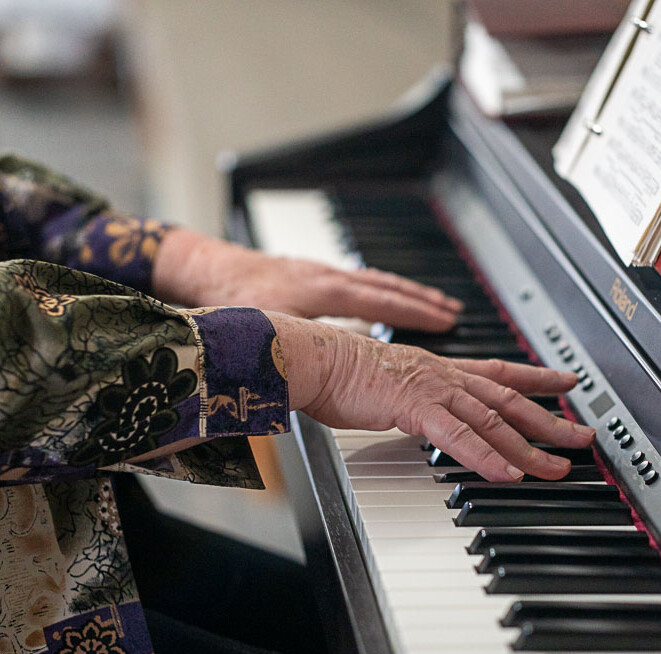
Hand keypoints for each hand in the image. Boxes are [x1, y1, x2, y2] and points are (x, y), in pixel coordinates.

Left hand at [153, 227, 461, 331]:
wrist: (207, 270)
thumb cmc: (234, 300)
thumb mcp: (270, 331)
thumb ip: (301, 350)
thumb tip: (322, 377)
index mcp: (323, 292)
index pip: (381, 302)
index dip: (416, 312)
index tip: (447, 318)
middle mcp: (328, 277)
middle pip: (386, 286)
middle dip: (422, 298)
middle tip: (453, 309)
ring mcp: (321, 272)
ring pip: (375, 280)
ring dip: (406, 291)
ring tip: (433, 302)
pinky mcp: (312, 273)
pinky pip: (359, 279)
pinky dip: (381, 288)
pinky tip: (386, 298)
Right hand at [268, 312, 594, 481]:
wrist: (315, 358)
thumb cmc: (341, 372)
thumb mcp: (389, 381)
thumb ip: (412, 396)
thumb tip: (420, 410)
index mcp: (439, 368)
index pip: (499, 371)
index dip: (537, 376)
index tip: (566, 380)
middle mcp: (444, 375)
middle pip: (509, 398)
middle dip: (550, 419)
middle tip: (582, 435)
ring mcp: (433, 389)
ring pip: (494, 420)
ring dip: (529, 446)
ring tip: (557, 466)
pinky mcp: (416, 407)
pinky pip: (459, 436)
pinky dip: (487, 456)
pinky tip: (509, 473)